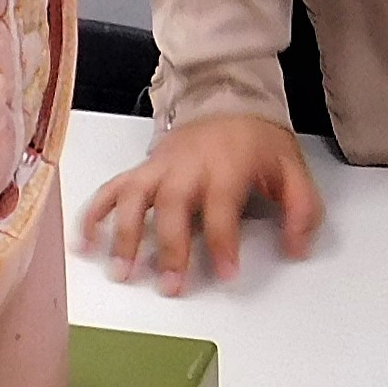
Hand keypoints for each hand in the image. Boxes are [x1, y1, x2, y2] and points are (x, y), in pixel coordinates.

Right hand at [76, 112, 324, 294]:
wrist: (228, 100)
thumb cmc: (258, 143)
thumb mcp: (292, 169)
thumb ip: (301, 209)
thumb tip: (297, 249)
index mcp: (227, 165)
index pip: (222, 207)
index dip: (224, 242)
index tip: (226, 275)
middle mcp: (188, 165)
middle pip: (173, 205)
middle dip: (170, 247)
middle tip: (170, 286)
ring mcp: (161, 167)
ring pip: (135, 197)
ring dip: (124, 235)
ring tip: (121, 272)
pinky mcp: (143, 169)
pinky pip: (112, 189)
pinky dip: (95, 214)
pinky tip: (86, 244)